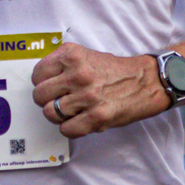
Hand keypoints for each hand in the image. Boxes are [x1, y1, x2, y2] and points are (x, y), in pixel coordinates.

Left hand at [31, 43, 167, 141]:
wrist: (146, 82)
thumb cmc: (116, 71)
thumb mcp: (86, 56)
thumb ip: (63, 65)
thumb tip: (42, 81)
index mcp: (72, 55)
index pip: (37, 74)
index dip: (43, 83)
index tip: (52, 87)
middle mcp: (77, 74)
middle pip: (39, 95)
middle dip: (48, 100)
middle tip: (61, 101)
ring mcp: (87, 96)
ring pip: (50, 113)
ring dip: (60, 116)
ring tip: (73, 112)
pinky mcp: (96, 116)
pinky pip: (66, 129)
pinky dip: (71, 129)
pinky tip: (81, 121)